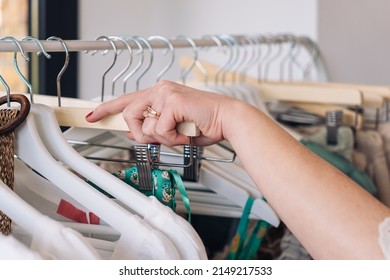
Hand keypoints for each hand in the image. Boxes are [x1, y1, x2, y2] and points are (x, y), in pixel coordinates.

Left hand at [85, 80, 236, 145]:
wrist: (228, 120)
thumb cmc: (204, 124)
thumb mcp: (172, 130)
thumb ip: (152, 129)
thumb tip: (133, 133)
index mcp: (159, 94)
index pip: (126, 100)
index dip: (107, 108)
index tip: (92, 114)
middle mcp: (160, 90)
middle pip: (129, 114)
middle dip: (142, 134)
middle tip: (162, 139)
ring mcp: (166, 93)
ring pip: (144, 125)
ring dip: (162, 138)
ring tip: (179, 134)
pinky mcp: (173, 101)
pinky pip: (160, 129)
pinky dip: (173, 138)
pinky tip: (186, 133)